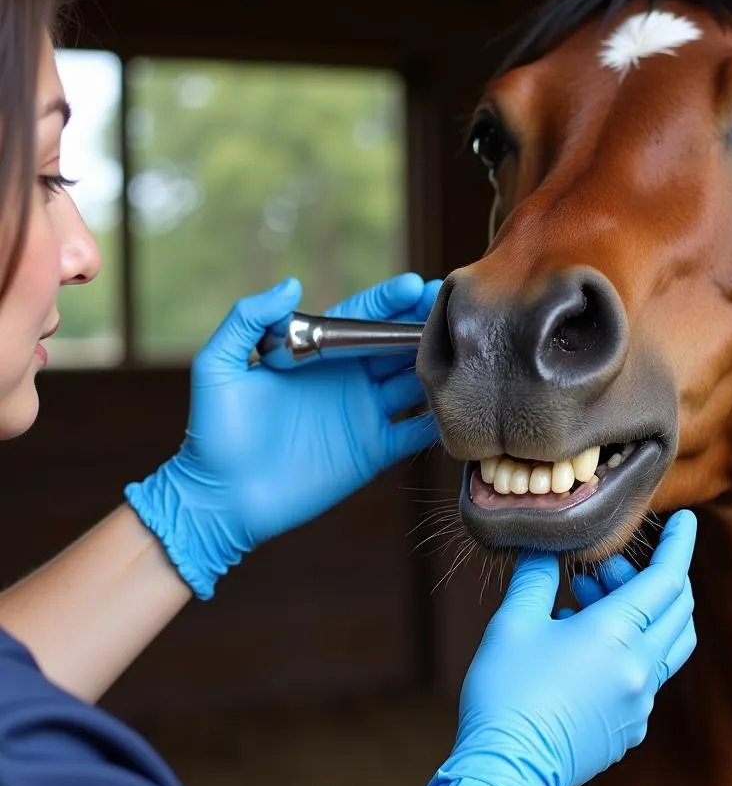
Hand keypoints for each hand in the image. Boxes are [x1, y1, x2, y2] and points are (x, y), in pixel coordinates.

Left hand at [125, 273, 440, 599]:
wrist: (220, 500)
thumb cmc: (212, 432)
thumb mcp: (218, 368)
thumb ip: (248, 321)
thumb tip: (291, 285)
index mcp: (313, 354)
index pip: (360, 317)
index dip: (389, 301)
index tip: (416, 286)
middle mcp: (344, 379)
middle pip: (395, 345)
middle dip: (425, 326)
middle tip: (457, 314)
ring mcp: (362, 415)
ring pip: (413, 383)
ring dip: (438, 368)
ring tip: (466, 353)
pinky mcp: (372, 451)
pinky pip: (414, 433)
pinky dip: (438, 421)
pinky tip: (461, 407)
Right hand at [415, 510, 697, 785]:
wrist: (506, 772)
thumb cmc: (505, 692)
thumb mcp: (513, 622)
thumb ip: (535, 576)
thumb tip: (543, 548)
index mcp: (617, 635)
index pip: (668, 579)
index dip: (680, 546)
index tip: (686, 521)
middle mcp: (640, 669)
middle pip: (677, 610)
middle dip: (650, 577)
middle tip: (605, 567)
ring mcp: (639, 704)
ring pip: (667, 644)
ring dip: (642, 613)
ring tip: (586, 602)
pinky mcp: (629, 729)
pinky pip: (646, 676)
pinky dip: (630, 648)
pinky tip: (581, 649)